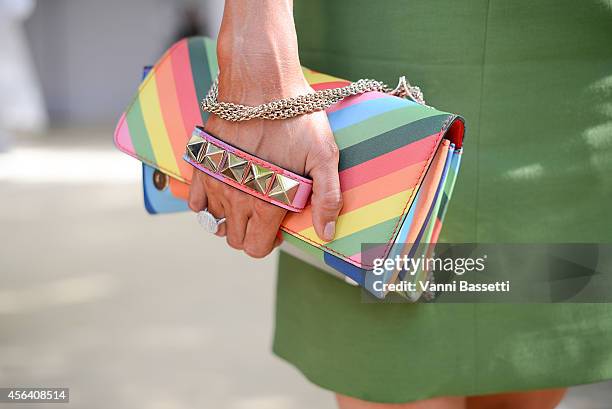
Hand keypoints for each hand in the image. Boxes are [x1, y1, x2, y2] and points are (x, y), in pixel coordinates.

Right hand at [188, 76, 342, 257]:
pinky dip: (206, 203)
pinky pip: (195, 201)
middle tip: (265, 213)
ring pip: (216, 221)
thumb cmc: (296, 117)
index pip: (256, 247)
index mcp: (266, 202)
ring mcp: (216, 182)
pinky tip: (223, 190)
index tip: (278, 227)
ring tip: (248, 198)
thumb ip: (327, 199)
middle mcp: (236, 198)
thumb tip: (326, 233)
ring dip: (230, 218)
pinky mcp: (203, 164)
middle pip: (234, 239)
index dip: (269, 242)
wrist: (261, 81)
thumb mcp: (324, 157)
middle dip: (250, 233)